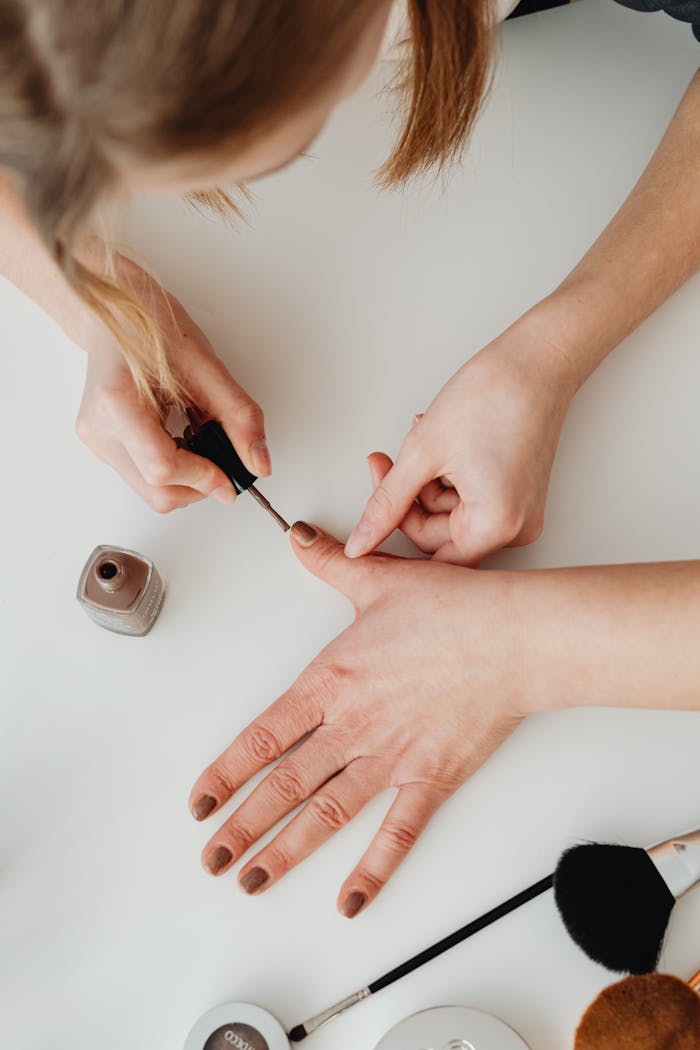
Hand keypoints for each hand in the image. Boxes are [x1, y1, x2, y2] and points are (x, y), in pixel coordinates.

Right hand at [75, 253, 268, 512]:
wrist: (115, 310)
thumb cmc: (152, 325)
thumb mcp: (206, 366)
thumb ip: (238, 418)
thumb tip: (258, 462)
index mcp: (117, 402)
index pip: (163, 468)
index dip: (204, 478)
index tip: (231, 477)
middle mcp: (99, 428)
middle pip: (157, 491)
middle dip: (199, 485)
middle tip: (223, 461)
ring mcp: (96, 440)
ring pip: (150, 492)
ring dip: (187, 479)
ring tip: (199, 439)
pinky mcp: (101, 445)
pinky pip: (143, 477)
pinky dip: (172, 469)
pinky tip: (180, 438)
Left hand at [189, 523, 526, 916]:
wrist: (516, 637)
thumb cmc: (455, 609)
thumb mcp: (380, 580)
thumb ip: (331, 564)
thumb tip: (300, 540)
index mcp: (331, 681)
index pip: (262, 737)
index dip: (225, 774)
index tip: (200, 801)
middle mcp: (352, 727)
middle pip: (283, 786)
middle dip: (241, 827)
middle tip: (211, 856)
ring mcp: (391, 759)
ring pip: (325, 814)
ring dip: (284, 852)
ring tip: (251, 880)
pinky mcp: (431, 779)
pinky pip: (396, 834)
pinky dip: (372, 871)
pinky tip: (349, 900)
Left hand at [345, 314, 577, 564]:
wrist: (536, 360)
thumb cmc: (494, 395)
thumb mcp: (422, 453)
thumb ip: (386, 503)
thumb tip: (361, 541)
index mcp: (497, 525)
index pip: (430, 555)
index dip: (395, 530)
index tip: (371, 512)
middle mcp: (516, 528)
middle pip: (439, 536)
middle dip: (410, 497)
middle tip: (386, 462)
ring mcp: (519, 513)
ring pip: (450, 516)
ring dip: (428, 481)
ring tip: (427, 438)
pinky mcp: (518, 497)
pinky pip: (470, 501)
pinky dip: (449, 477)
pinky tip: (445, 445)